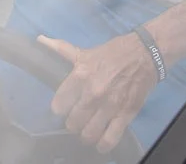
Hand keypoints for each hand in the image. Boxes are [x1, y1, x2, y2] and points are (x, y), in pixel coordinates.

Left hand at [38, 32, 157, 152]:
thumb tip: (39, 40)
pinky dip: (103, 145)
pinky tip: (101, 143)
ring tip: (89, 131)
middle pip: (72, 123)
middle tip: (78, 120)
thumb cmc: (114, 52)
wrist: (146, 54)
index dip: (60, 109)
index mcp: (80, 75)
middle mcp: (92, 92)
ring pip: (88, 134)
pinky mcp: (126, 114)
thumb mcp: (86, 52)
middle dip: (74, 123)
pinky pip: (109, 139)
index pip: (58, 104)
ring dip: (86, 135)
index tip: (64, 109)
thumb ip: (62, 49)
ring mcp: (109, 106)